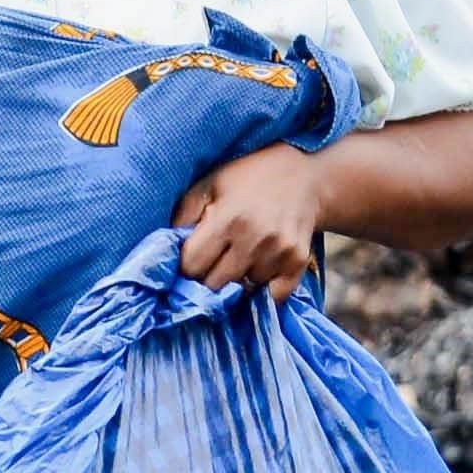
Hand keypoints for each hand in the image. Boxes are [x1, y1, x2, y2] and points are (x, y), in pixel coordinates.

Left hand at [174, 147, 333, 296]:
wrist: (306, 176)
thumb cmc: (248, 178)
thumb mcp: (209, 184)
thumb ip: (184, 217)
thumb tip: (166, 252)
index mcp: (228, 218)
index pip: (193, 266)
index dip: (186, 266)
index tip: (190, 260)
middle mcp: (255, 238)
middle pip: (216, 284)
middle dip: (207, 277)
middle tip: (212, 262)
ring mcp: (280, 252)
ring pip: (243, 290)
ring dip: (237, 280)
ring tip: (240, 256)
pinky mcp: (298, 262)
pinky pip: (273, 296)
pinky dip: (263, 289)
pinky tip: (260, 268)